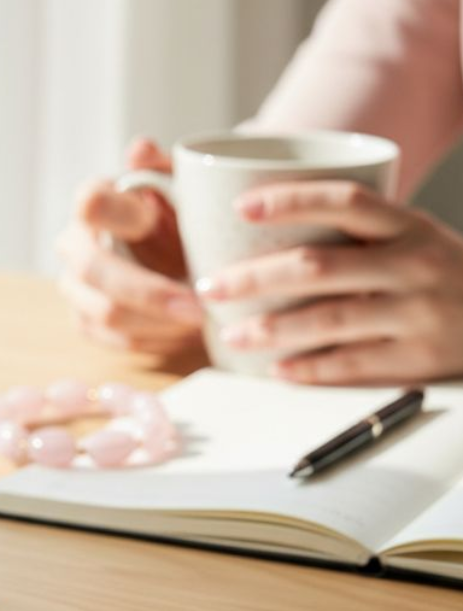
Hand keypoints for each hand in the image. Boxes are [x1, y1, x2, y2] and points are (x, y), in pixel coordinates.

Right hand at [56, 137, 200, 354]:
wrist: (176, 255)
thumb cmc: (177, 217)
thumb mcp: (179, 186)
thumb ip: (163, 168)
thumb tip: (139, 150)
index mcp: (92, 202)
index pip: (90, 203)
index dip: (122, 215)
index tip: (156, 220)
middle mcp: (73, 245)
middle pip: (93, 271)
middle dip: (149, 292)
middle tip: (199, 306)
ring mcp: (74, 288)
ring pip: (107, 313)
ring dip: (160, 322)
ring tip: (201, 320)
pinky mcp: (86, 324)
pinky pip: (117, 341)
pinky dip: (157, 339)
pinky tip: (185, 331)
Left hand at [201, 181, 462, 383]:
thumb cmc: (439, 275)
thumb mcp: (411, 238)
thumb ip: (357, 233)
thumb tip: (264, 229)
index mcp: (408, 225)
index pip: (344, 201)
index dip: (290, 200)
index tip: (240, 207)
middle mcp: (414, 263)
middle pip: (320, 266)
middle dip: (255, 277)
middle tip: (211, 287)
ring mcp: (417, 313)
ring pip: (329, 320)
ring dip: (272, 329)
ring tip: (233, 334)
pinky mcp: (418, 359)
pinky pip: (352, 365)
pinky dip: (310, 368)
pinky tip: (277, 370)